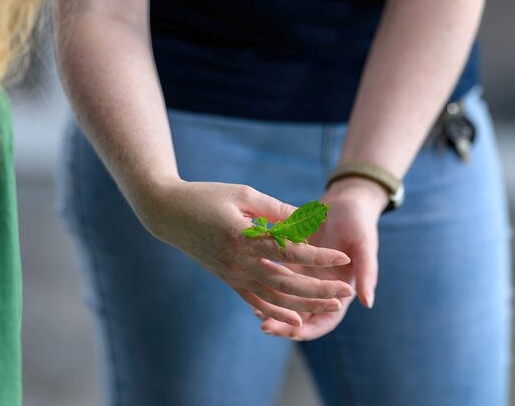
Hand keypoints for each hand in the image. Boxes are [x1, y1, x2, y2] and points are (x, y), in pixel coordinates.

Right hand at [135, 180, 355, 327]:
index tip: (343, 257)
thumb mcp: (243, 193)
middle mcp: (238, 262)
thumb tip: (308, 220)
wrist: (168, 214)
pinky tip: (298, 320)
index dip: (318, 256)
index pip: (289, 251)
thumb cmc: (206, 196)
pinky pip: (256, 302)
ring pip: (274, 298)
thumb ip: (276, 209)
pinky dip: (277, 313)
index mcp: (243, 237)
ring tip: (332, 306)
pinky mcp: (228, 280)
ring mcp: (232, 275)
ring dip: (305, 305)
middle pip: (287, 283)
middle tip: (346, 292)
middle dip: (319, 289)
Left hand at [256, 178, 386, 339]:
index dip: (310, 330)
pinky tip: (252, 286)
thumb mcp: (364, 244)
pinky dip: (267, 286)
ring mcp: (308, 275)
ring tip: (255, 312)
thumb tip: (367, 303)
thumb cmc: (358, 220)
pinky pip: (278, 279)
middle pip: (303, 315)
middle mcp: (323, 286)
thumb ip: (366, 273)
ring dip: (273, 308)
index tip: (292, 333)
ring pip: (288, 300)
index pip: (326, 320)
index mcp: (342, 288)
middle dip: (285, 325)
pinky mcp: (294, 261)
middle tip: (265, 327)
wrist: (345, 199)